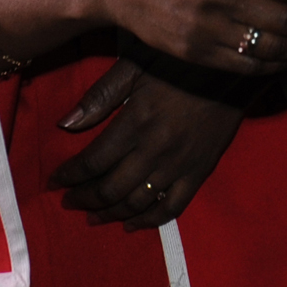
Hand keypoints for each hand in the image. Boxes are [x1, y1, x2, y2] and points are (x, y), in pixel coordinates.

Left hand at [48, 58, 245, 229]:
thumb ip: (100, 95)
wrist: (233, 68)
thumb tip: (65, 124)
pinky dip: (149, 221)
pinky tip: (132, 225)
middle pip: (110, 187)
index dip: (69, 175)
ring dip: (110, 213)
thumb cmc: (179, 61)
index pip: (93, 161)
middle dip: (83, 198)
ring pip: (137, 202)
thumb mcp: (135, 65)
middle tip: (67, 202)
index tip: (53, 181)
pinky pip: (172, 206)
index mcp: (136, 122)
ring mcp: (179, 165)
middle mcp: (155, 149)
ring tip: (92, 216)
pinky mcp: (200, 172)